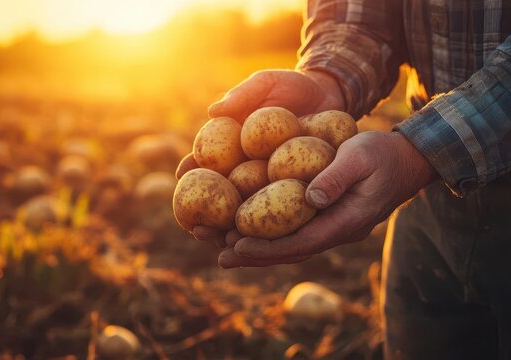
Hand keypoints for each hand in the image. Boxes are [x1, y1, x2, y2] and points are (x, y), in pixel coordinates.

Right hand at [176, 69, 345, 246]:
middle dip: (206, 217)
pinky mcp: (291, 192)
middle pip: (218, 197)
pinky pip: (278, 214)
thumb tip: (214, 111)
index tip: (181, 187)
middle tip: (200, 231)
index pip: (202, 163)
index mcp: (229, 145)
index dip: (189, 176)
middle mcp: (243, 168)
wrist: (329, 95)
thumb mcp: (266, 84)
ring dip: (233, 232)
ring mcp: (266, 183)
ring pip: (245, 213)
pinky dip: (270, 230)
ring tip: (227, 247)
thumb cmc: (290, 86)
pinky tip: (266, 246)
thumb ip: (243, 95)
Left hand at [218, 131, 437, 267]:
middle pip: (289, 251)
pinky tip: (246, 230)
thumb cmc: (383, 154)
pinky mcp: (326, 217)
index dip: (268, 247)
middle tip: (219, 257)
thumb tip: (310, 197)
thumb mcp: (361, 156)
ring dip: (257, 249)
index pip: (301, 242)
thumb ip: (337, 177)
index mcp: (345, 222)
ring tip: (222, 249)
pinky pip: (293, 231)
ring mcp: (331, 227)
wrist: (406, 160)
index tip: (237, 246)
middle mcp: (336, 231)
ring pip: (289, 244)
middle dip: (254, 256)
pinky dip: (268, 235)